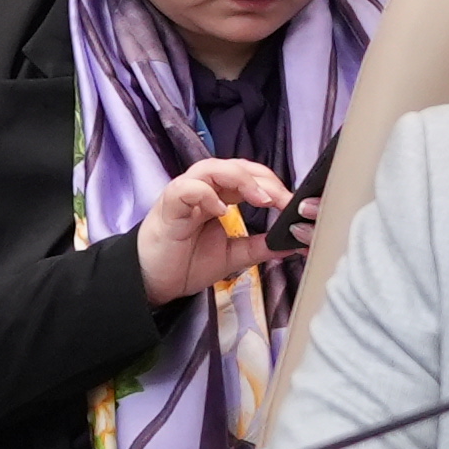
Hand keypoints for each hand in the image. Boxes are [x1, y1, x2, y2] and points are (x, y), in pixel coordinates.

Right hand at [132, 156, 297, 304]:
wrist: (152, 282)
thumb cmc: (186, 264)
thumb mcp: (232, 256)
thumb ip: (259, 246)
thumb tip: (291, 243)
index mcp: (218, 197)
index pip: (250, 177)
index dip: (274, 187)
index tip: (295, 206)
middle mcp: (202, 189)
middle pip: (236, 167)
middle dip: (265, 181)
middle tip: (285, 201)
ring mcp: (184, 194)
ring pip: (212, 168)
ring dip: (241, 179)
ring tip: (261, 199)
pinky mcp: (168, 205)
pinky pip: (187, 188)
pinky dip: (206, 194)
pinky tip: (221, 210)